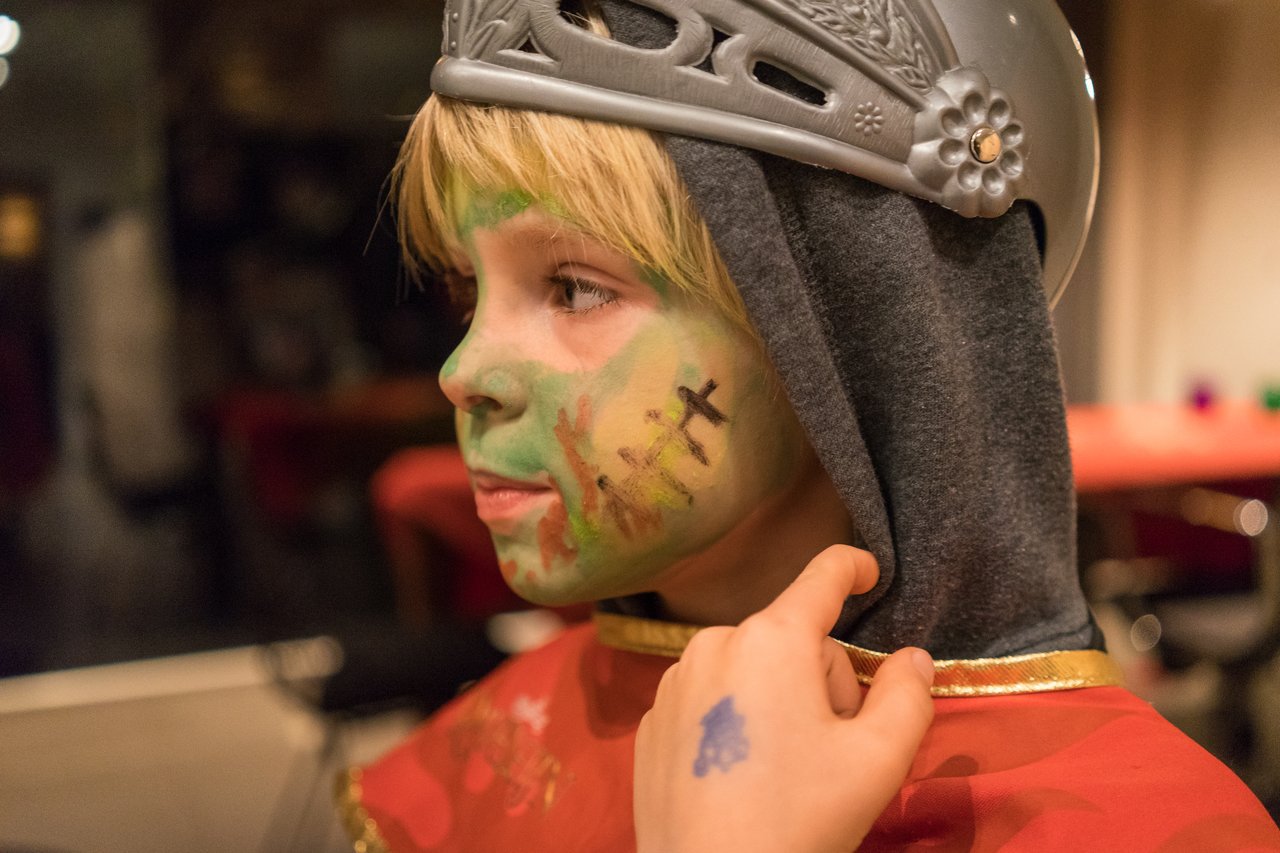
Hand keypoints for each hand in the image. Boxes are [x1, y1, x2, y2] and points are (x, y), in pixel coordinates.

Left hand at [633, 545, 934, 852]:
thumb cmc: (798, 819)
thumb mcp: (877, 760)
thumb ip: (907, 696)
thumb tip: (912, 657)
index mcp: (771, 639)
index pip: (820, 578)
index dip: (851, 568)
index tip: (868, 570)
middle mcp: (714, 644)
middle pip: (792, 642)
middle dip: (822, 681)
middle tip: (831, 749)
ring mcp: (674, 683)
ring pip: (750, 672)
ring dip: (777, 702)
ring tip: (783, 772)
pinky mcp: (652, 722)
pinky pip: (711, 702)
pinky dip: (736, 725)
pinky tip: (741, 780)